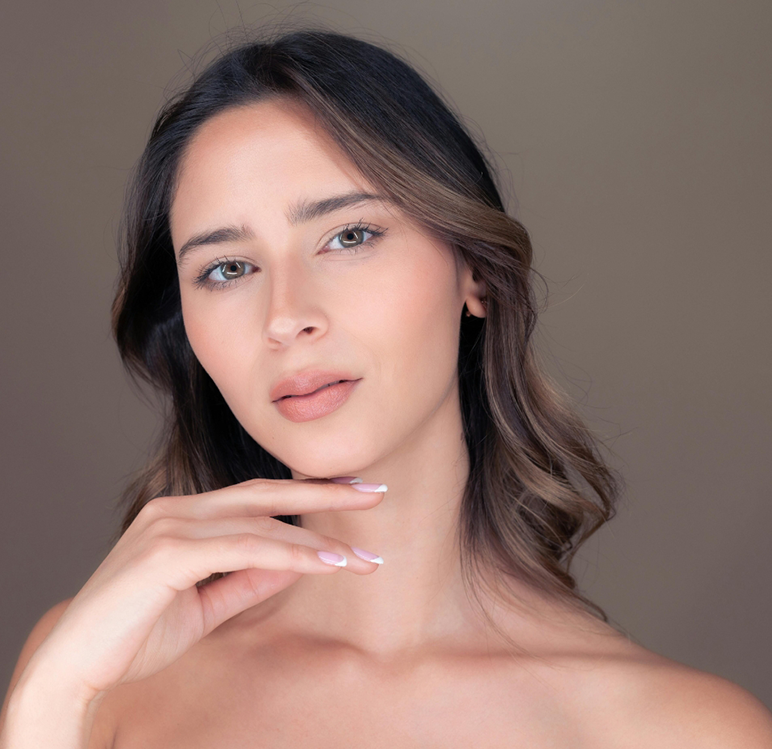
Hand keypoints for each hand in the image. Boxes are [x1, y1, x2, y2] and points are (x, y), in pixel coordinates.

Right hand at [22, 477, 385, 702]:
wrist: (75, 669)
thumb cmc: (134, 636)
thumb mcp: (206, 605)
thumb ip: (249, 579)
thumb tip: (299, 560)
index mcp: (183, 516)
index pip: (256, 497)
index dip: (304, 494)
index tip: (350, 497)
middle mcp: (177, 510)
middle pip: (265, 493)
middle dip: (324, 490)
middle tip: (374, 493)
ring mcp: (170, 526)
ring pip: (262, 523)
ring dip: (317, 539)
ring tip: (363, 556)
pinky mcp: (168, 552)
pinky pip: (244, 548)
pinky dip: (290, 554)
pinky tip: (328, 564)